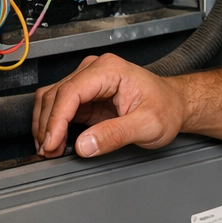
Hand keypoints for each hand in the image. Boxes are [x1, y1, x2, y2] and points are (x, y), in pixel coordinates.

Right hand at [32, 54, 186, 158]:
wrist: (176, 105)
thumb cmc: (167, 108)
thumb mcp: (148, 126)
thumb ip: (115, 135)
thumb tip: (84, 145)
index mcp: (110, 70)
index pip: (71, 92)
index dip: (56, 120)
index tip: (51, 143)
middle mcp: (96, 70)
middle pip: (56, 94)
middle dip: (47, 125)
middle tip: (48, 152)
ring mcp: (89, 81)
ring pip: (52, 99)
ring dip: (46, 124)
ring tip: (49, 149)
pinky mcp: (86, 94)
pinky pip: (60, 106)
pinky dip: (53, 124)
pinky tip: (55, 141)